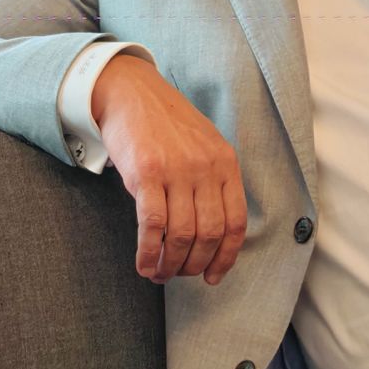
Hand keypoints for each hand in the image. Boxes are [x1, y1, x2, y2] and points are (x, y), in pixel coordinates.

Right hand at [92, 55, 247, 285]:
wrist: (132, 92)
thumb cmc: (167, 124)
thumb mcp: (205, 146)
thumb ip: (214, 181)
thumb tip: (213, 233)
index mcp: (226, 163)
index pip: (236, 222)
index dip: (226, 257)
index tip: (213, 276)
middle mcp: (206, 168)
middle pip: (209, 233)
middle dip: (194, 264)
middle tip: (180, 275)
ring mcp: (176, 170)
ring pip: (180, 234)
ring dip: (170, 264)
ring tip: (159, 274)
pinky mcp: (146, 173)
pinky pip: (152, 225)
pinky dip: (148, 252)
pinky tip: (144, 265)